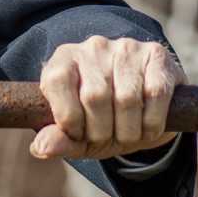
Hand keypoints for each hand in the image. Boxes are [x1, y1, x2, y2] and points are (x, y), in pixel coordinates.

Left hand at [31, 36, 183, 160]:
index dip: (68, 119)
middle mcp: (93, 47)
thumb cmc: (102, 119)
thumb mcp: (78, 134)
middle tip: (107, 139)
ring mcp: (126, 48)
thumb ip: (59, 140)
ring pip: (127, 98)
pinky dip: (153, 122)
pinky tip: (148, 127)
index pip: (57, 83)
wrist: (145, 106)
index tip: (78, 135)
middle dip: (102, 132)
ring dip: (129, 132)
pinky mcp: (156, 55)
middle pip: (94, 96)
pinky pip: (156, 93)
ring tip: (127, 135)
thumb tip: (41, 148)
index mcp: (63, 59)